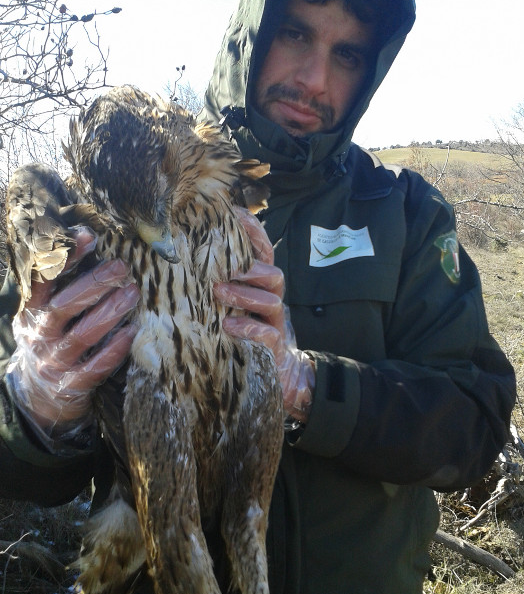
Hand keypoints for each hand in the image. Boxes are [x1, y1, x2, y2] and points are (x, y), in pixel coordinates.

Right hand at [7, 227, 139, 436]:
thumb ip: (61, 282)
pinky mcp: (72, 384)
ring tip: (133, 293)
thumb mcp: (43, 311)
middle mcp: (39, 334)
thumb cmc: (49, 339)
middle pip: (64, 306)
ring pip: (82, 335)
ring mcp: (54, 361)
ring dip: (109, 313)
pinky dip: (115, 349)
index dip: (64, 258)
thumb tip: (87, 237)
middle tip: (121, 267)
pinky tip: (132, 332)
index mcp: (30, 311)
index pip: (42, 280)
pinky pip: (95, 366)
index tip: (88, 237)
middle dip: (94, 284)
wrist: (39, 395)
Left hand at [214, 209, 314, 422]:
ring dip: (245, 294)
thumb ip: (212, 285)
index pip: (264, 253)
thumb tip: (177, 260)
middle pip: (273, 273)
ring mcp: (275, 325)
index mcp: (260, 287)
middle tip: (219, 268)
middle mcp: (271, 301)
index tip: (235, 213)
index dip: (254, 232)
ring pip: (272, 300)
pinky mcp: (274, 349)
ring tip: (218, 293)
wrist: (274, 380)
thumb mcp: (225, 307)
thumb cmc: (239, 338)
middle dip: (248, 268)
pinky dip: (249, 329)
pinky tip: (228, 327)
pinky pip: (268, 334)